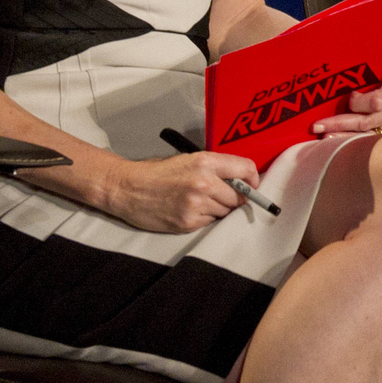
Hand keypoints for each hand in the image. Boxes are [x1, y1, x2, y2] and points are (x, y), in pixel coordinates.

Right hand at [103, 151, 255, 232]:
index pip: (246, 169)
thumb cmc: (159, 173)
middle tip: (219, 196)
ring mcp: (196, 204)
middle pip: (240, 197)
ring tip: (198, 202)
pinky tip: (189, 210)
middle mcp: (204, 182)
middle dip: (234, 199)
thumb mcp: (189, 160)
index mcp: (206, 162)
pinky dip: (204, 219)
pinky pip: (210, 223)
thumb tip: (242, 181)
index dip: (253, 180)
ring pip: (225, 212)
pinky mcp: (188, 222)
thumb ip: (216, 168)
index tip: (251, 185)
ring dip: (218, 210)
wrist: (128, 188)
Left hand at [314, 49, 381, 134]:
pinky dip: (352, 140)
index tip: (349, 97)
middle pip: (367, 122)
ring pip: (367, 135)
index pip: (377, 102)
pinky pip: (370, 140)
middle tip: (317, 125)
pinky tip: (335, 140)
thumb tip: (333, 79)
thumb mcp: (379, 65)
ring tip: (323, 136)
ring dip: (343, 136)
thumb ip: (362, 74)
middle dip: (340, 124)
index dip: (358, 103)